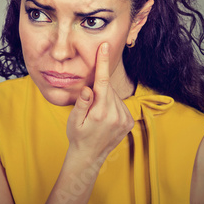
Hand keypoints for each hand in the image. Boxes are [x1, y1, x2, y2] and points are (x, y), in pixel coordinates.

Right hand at [66, 42, 134, 162]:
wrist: (89, 157)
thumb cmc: (78, 136)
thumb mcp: (74, 120)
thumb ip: (81, 103)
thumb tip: (87, 89)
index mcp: (100, 112)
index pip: (103, 81)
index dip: (103, 63)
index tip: (105, 47)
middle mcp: (116, 115)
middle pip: (108, 88)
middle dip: (99, 89)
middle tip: (89, 103)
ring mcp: (125, 119)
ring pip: (115, 96)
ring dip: (106, 98)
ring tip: (97, 114)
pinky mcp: (129, 122)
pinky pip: (120, 104)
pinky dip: (112, 104)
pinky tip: (105, 116)